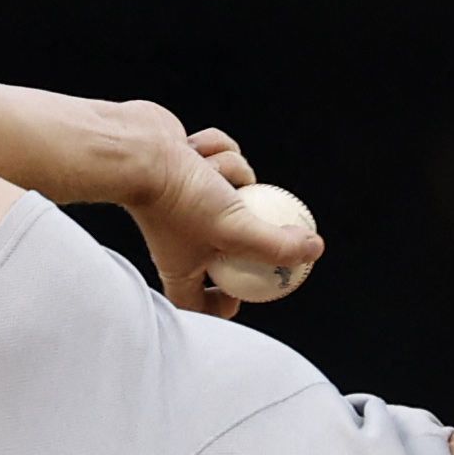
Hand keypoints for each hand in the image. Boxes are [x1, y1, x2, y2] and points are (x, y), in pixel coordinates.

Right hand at [126, 120, 322, 317]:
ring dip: (231, 174)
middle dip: (246, 223)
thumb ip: (277, 245)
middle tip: (260, 217)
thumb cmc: (180, 198)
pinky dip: (217, 150)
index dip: (226, 304)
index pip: (202, 305)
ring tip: (210, 173)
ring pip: (234, 190)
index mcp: (182, 270)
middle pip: (229, 245)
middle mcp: (180, 240)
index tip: (251, 288)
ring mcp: (184, 202)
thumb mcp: (237, 230)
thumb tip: (313, 250)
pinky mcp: (186, 165)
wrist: (139, 149)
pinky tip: (197, 149)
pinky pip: (221, 159)